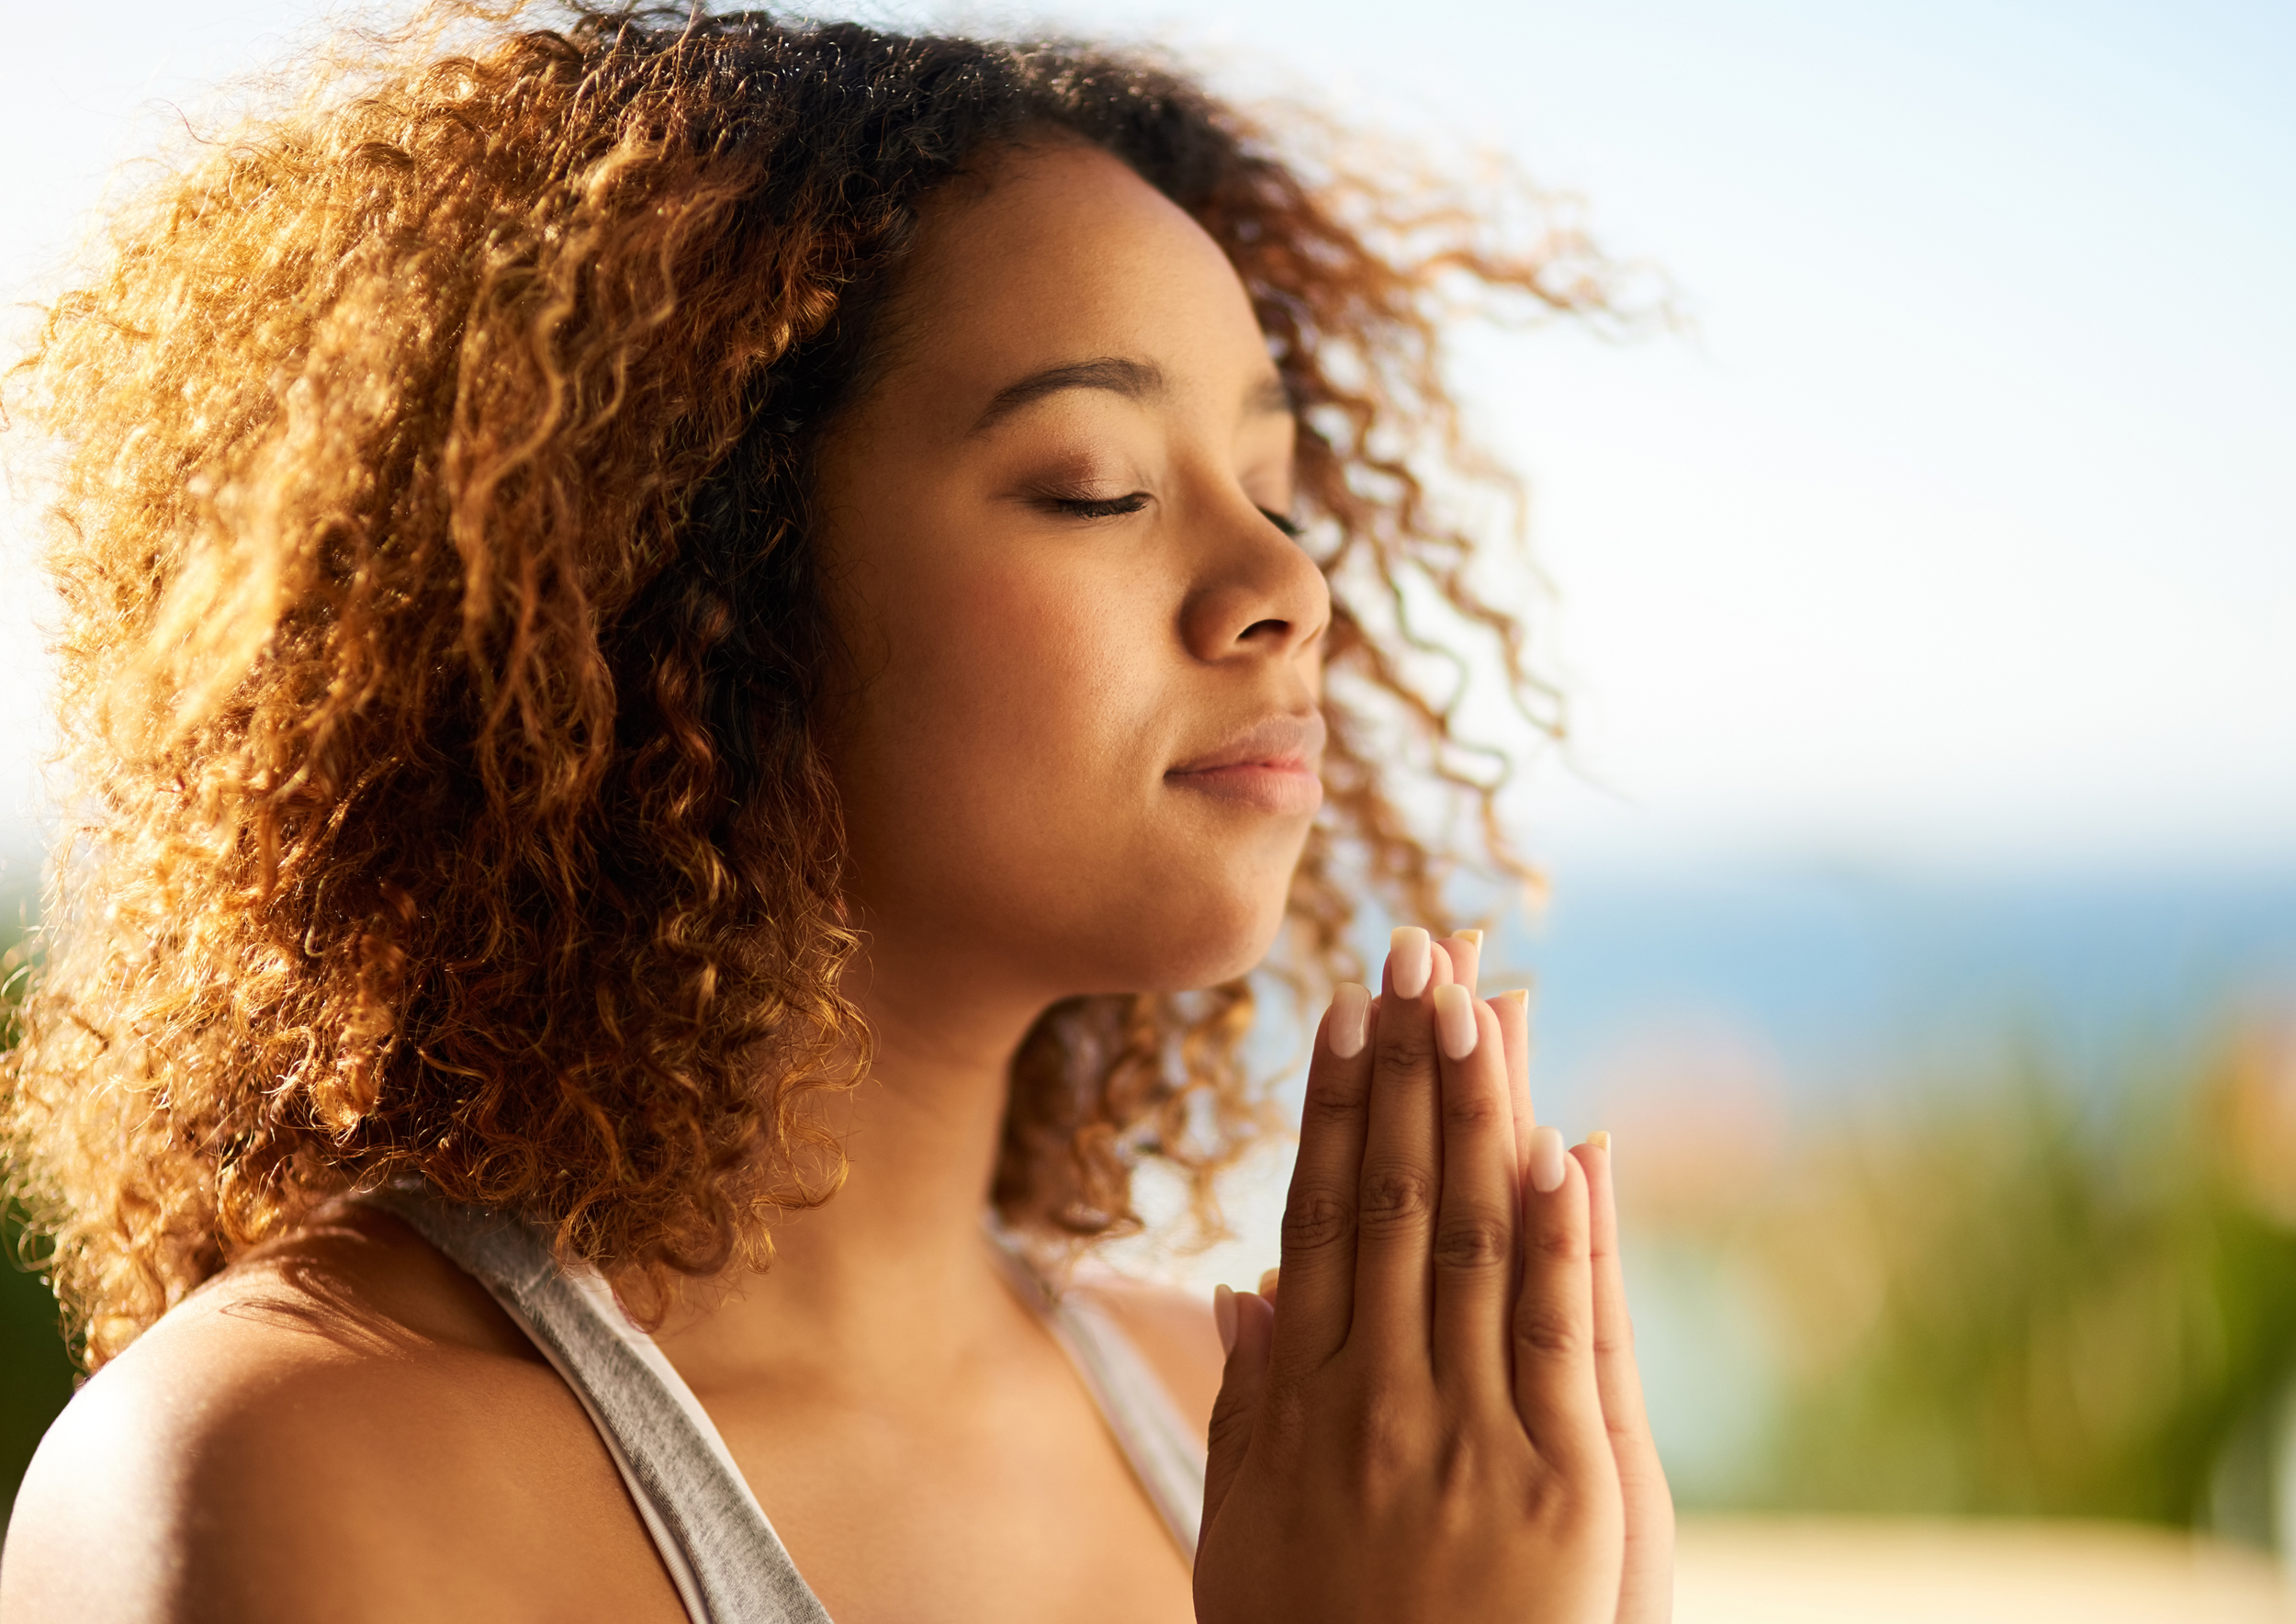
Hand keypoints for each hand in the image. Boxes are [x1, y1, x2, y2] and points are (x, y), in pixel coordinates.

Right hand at [1193, 927, 1672, 1622]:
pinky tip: (1563, 1146)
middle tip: (1417, 949)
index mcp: (1300, 1400)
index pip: (1316, 1215)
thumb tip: (1242, 1286)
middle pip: (1391, 1200)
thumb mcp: (1242, 1528)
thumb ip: (1247, 1403)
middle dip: (1408, 1066)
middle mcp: (1375, 1397)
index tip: (1344, 1007)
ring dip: (1477, 1112)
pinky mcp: (1560, 1486)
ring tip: (1480, 1000)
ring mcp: (1467, 1435)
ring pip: (1469, 1241)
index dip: (1334, 1104)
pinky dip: (1562, 1239)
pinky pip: (1558, 1338)